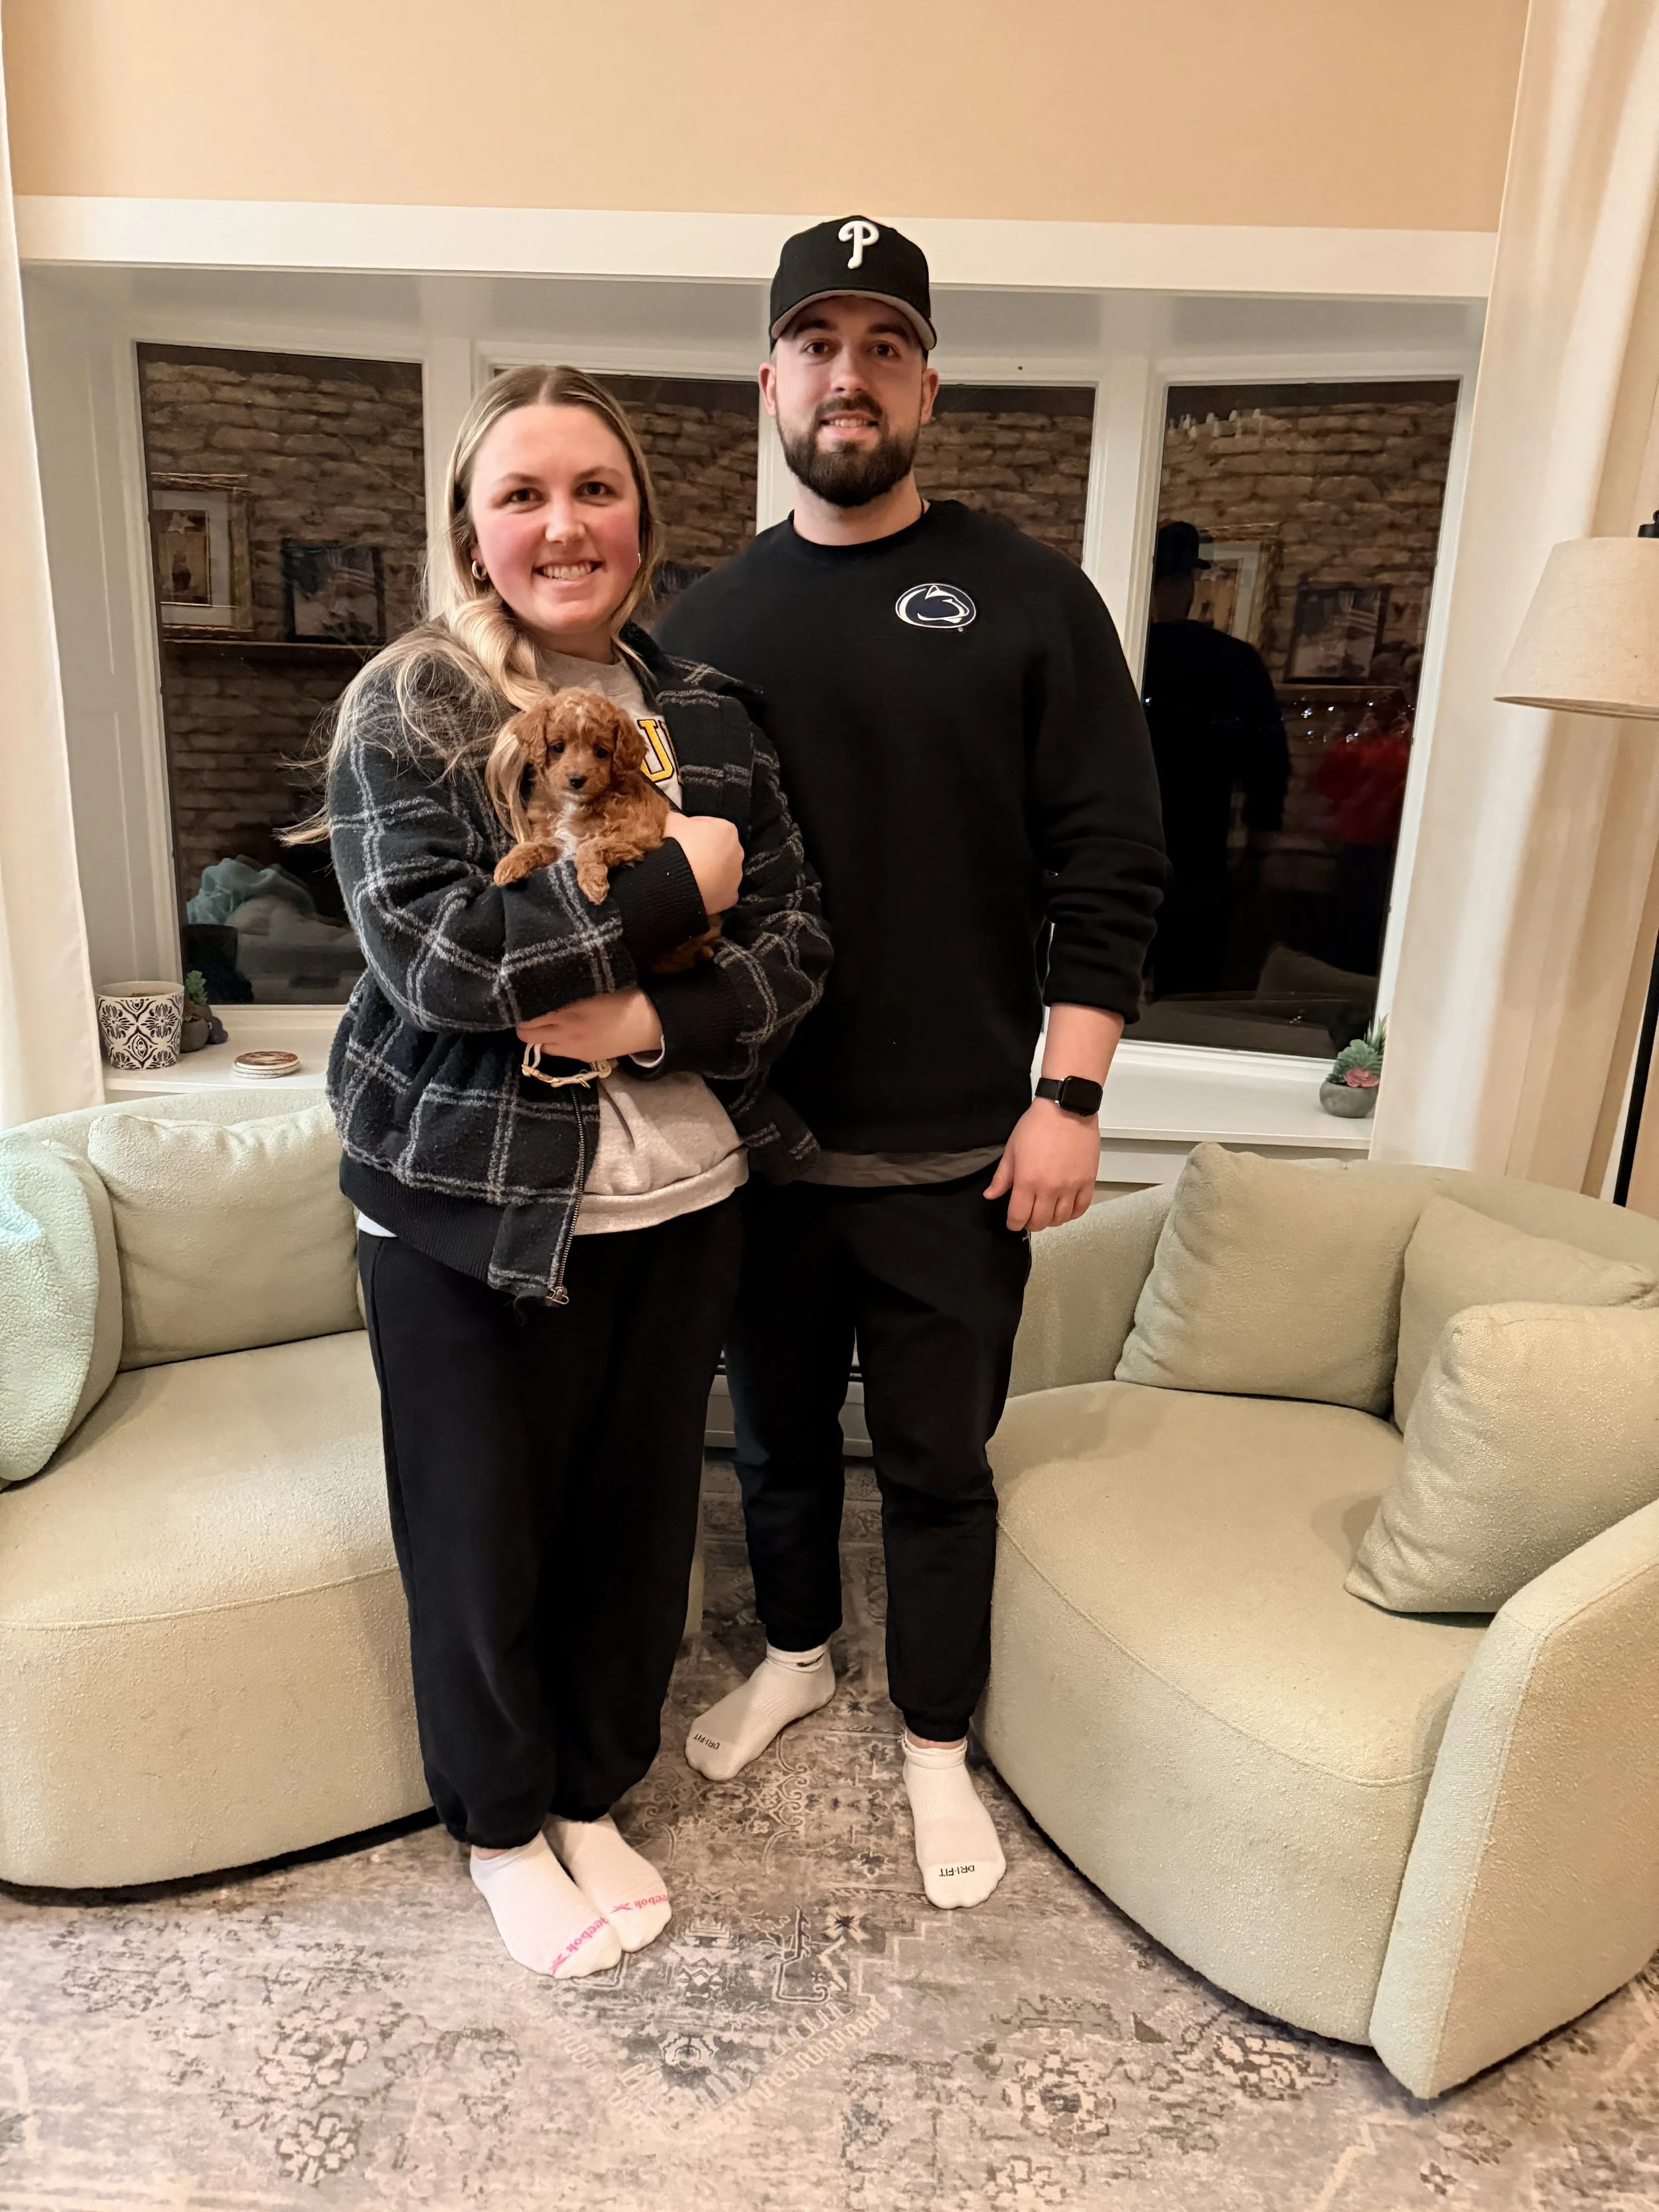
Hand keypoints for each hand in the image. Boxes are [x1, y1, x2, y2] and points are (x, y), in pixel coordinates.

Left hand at [516, 988, 662, 1061]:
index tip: (521, 996)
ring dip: (535, 1035)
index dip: (519, 1004)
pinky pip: (553, 1052)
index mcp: (566, 1007)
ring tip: (542, 1023)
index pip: (526, 1011)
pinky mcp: (580, 1056)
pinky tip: (558, 1034)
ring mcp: (571, 1046)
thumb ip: (567, 986)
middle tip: (528, 1011)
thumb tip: (542, 982)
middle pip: (524, 1032)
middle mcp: (563, 1029)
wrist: (648, 1022)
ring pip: (535, 1045)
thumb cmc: (624, 995)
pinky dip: (550, 1043)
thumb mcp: (593, 984)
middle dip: (522, 1022)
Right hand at [665, 814, 742, 914]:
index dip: (690, 831)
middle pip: (717, 849)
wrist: (675, 884)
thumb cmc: (676, 847)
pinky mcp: (731, 897)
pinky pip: (721, 891)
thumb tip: (677, 820)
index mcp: (726, 829)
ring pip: (721, 871)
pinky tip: (697, 890)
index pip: (707, 826)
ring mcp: (736, 876)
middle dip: (702, 852)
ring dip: (708, 872)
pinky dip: (711, 891)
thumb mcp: (671, 821)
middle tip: (682, 857)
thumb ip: (678, 817)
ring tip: (687, 876)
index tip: (679, 838)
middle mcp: (737, 852)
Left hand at [984, 1099, 1099, 1231]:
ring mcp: (1071, 1186)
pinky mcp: (1088, 1181)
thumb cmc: (1037, 1125)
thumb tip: (990, 1195)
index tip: (1013, 1222)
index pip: (1019, 1217)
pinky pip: (1081, 1208)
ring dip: (1051, 1220)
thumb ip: (1002, 1177)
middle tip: (1029, 1217)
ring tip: (1046, 1212)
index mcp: (1027, 1181)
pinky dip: (1072, 1214)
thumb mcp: (1011, 1150)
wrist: (1065, 1109)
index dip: (1014, 1224)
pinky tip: (1065, 1209)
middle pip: (1040, 1222)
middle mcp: (1050, 1188)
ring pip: (1061, 1219)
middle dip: (1031, 1223)